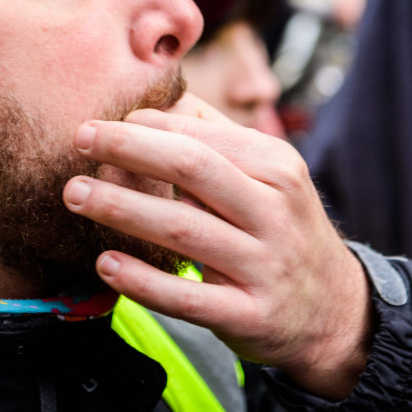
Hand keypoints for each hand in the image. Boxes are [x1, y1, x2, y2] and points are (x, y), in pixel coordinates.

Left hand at [63, 94, 371, 399]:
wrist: (336, 313)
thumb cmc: (282, 230)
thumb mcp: (269, 176)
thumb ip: (217, 138)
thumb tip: (161, 96)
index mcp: (276, 167)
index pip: (200, 136)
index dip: (145, 127)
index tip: (101, 124)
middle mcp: (274, 212)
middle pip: (192, 168)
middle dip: (129, 148)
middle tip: (79, 138)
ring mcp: (264, 266)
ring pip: (183, 230)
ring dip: (122, 208)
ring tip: (75, 194)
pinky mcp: (249, 316)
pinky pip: (187, 298)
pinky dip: (143, 280)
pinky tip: (106, 263)